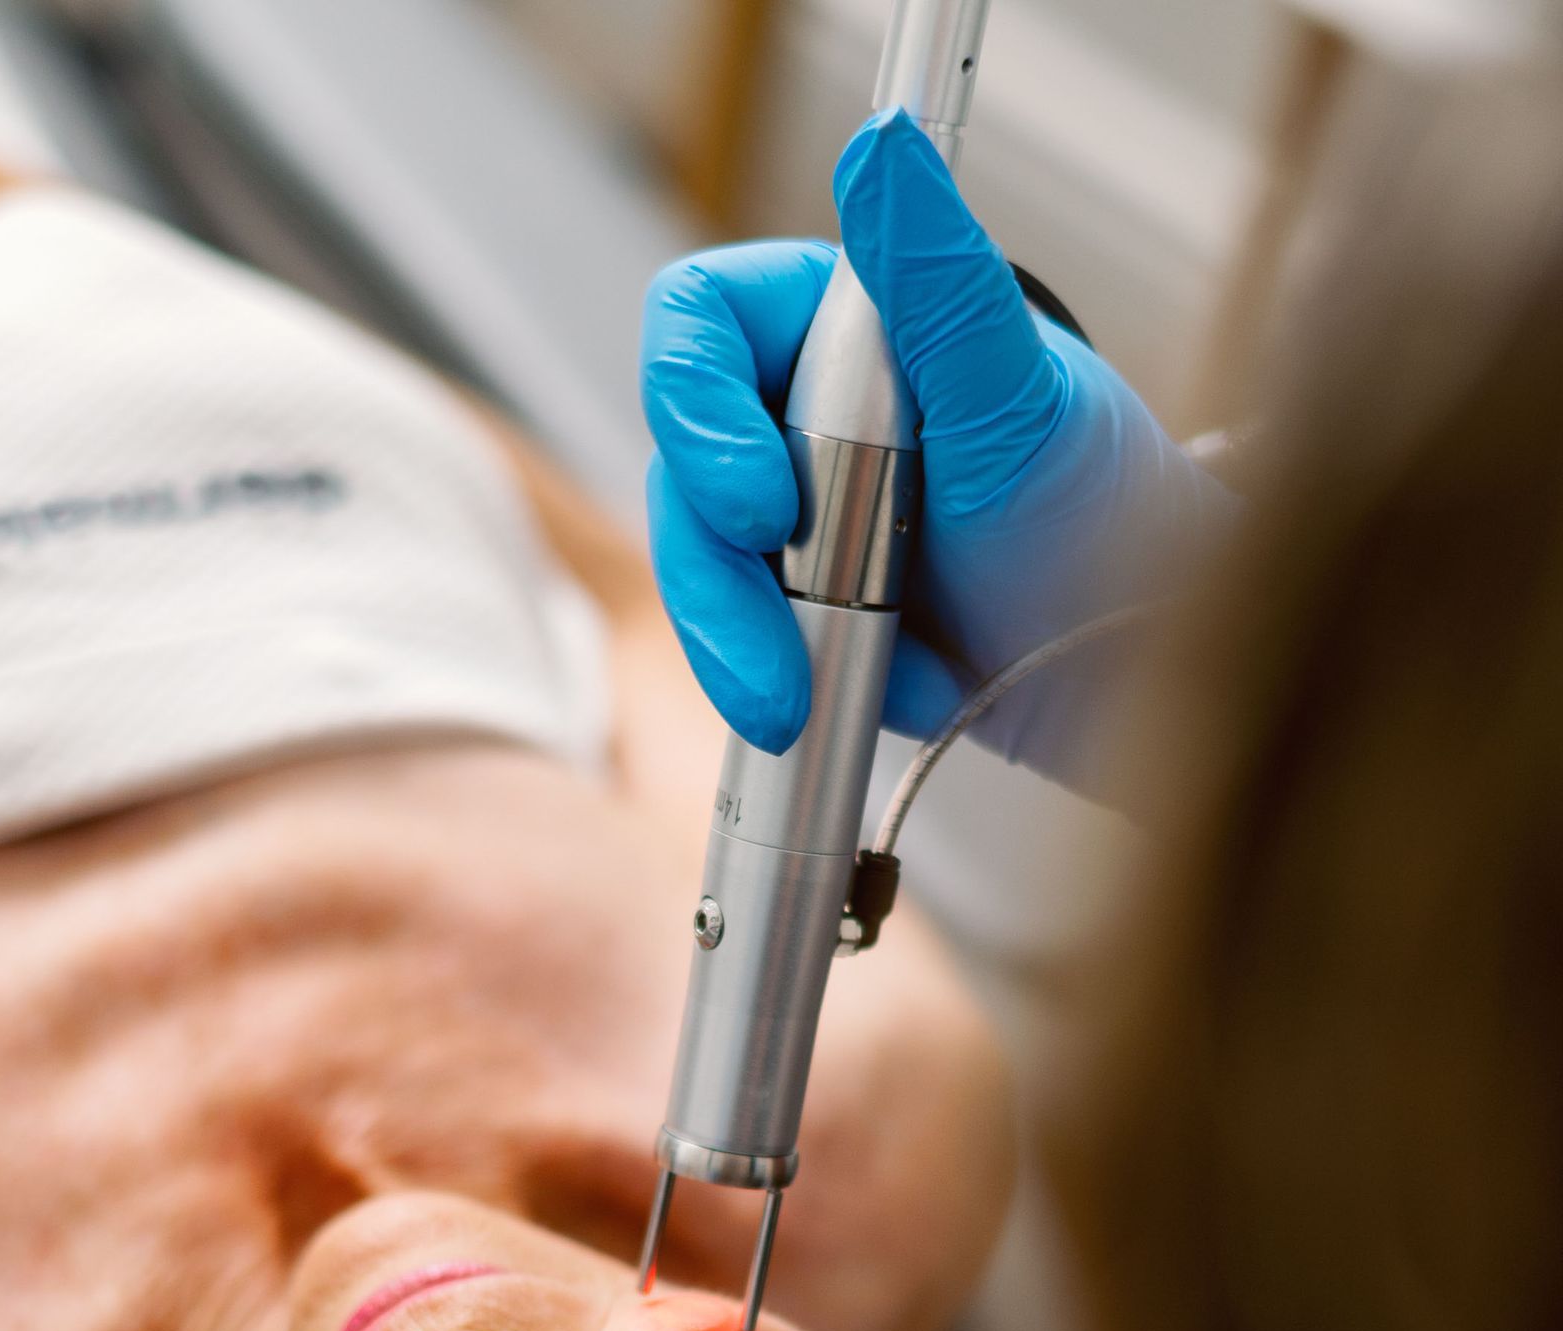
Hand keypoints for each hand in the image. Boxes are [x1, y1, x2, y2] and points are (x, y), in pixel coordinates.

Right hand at [642, 108, 1233, 790]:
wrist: (1128, 663)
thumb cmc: (1098, 517)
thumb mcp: (1019, 400)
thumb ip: (939, 282)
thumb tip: (885, 147)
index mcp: (838, 331)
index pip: (698, 327)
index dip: (700, 416)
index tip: (765, 509)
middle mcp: (798, 417)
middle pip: (682, 475)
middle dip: (721, 584)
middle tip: (776, 667)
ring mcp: (791, 523)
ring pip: (701, 575)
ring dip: (743, 650)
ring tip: (802, 703)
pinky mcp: (797, 614)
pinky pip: (738, 649)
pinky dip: (786, 685)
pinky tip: (865, 697)